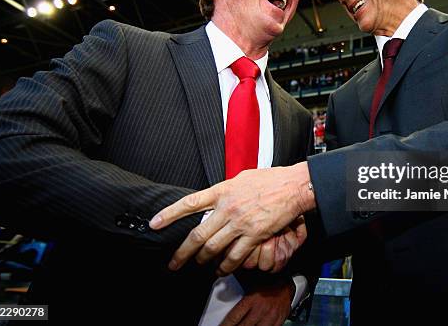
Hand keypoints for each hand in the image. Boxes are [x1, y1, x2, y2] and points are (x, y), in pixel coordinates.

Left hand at [149, 163, 315, 274]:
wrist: (293, 186)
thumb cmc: (271, 179)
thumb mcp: (242, 177)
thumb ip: (225, 189)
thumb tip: (215, 196)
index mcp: (222, 191)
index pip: (189, 203)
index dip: (169, 214)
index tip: (154, 224)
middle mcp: (227, 208)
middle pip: (198, 235)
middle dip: (183, 252)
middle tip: (174, 263)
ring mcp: (240, 223)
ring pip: (213, 248)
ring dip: (204, 261)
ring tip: (199, 266)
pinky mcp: (254, 235)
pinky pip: (235, 256)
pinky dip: (226, 266)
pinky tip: (222, 270)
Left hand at [221, 280, 293, 325]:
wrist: (286, 285)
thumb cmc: (267, 283)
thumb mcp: (250, 281)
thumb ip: (236, 284)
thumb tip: (221, 279)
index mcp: (251, 300)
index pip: (233, 318)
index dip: (225, 325)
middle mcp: (260, 310)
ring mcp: (269, 318)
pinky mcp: (277, 322)